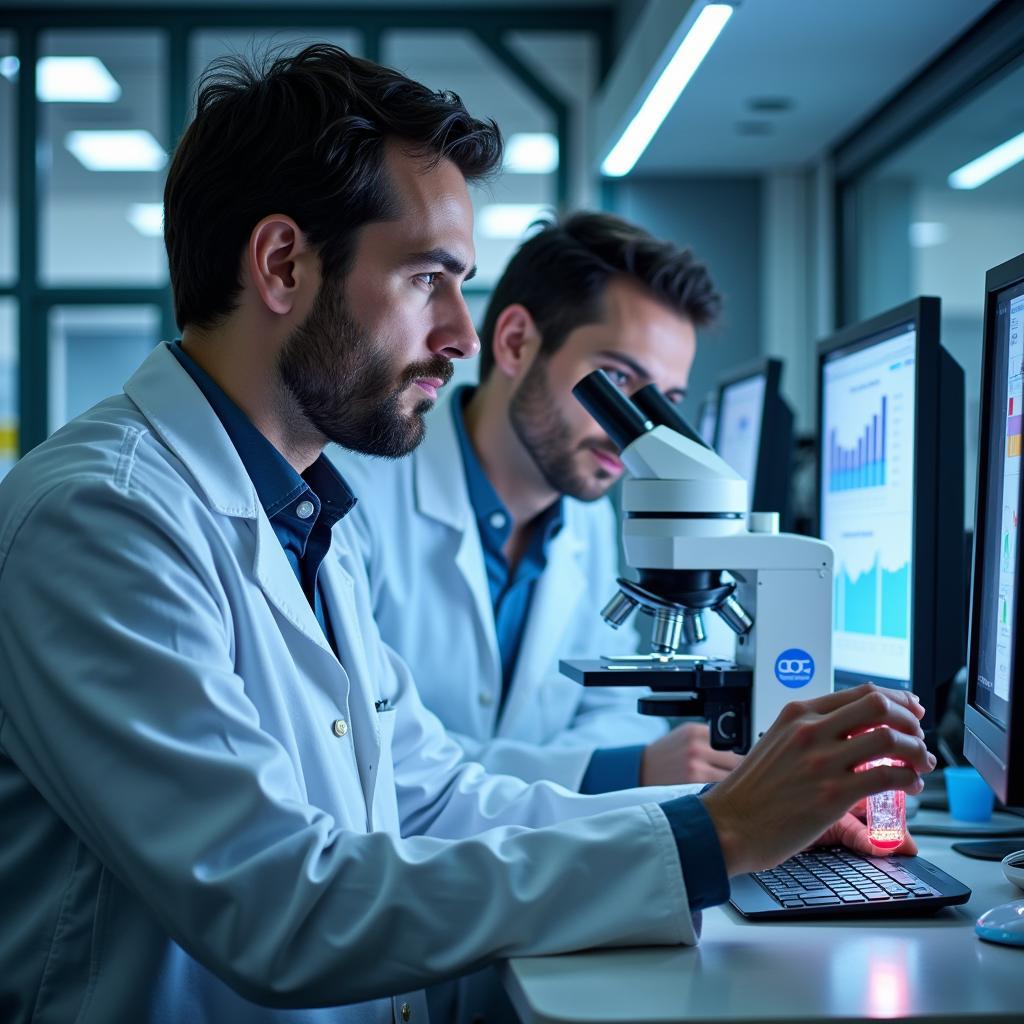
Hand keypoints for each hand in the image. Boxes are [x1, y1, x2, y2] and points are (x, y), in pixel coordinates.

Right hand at [641, 721, 742, 784]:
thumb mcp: (684, 736)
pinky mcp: (692, 784)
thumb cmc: (666, 755)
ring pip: (731, 776)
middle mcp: (695, 746)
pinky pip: (718, 788)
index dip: (744, 753)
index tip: (749, 762)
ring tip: (737, 788)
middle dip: (743, 770)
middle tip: (747, 778)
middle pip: (736, 759)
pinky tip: (723, 795)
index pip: (733, 742)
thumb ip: (709, 739)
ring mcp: (694, 765)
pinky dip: (723, 792)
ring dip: (736, 783)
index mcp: (696, 731)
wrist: (641, 769)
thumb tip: (740, 750)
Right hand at [700, 684, 934, 875]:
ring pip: (889, 739)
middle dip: (910, 721)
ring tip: (920, 764)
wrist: (728, 824)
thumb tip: (850, 734)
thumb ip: (810, 734)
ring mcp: (822, 761)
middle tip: (919, 737)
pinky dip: (908, 779)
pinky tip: (908, 787)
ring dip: (916, 750)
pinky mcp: (833, 794)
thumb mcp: (776, 744)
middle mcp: (811, 731)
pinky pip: (887, 776)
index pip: (860, 693)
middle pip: (879, 706)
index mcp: (797, 714)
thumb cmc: (751, 791)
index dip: (896, 699)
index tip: (911, 709)